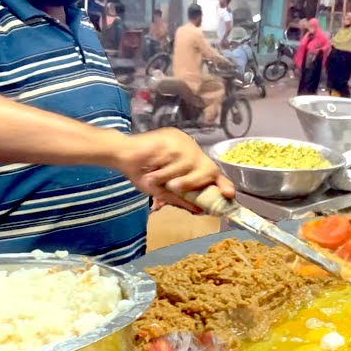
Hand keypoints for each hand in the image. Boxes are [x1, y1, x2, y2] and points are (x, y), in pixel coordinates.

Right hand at [111, 128, 234, 212]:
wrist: (120, 154)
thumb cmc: (142, 172)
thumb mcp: (163, 190)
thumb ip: (180, 199)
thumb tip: (199, 210)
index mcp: (191, 159)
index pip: (211, 170)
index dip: (222, 183)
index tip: (229, 194)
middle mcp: (190, 148)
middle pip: (207, 168)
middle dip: (194, 183)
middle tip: (175, 187)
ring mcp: (182, 142)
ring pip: (188, 169)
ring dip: (170, 178)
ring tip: (154, 176)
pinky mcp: (171, 139)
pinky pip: (174, 164)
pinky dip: (161, 172)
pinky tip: (151, 167)